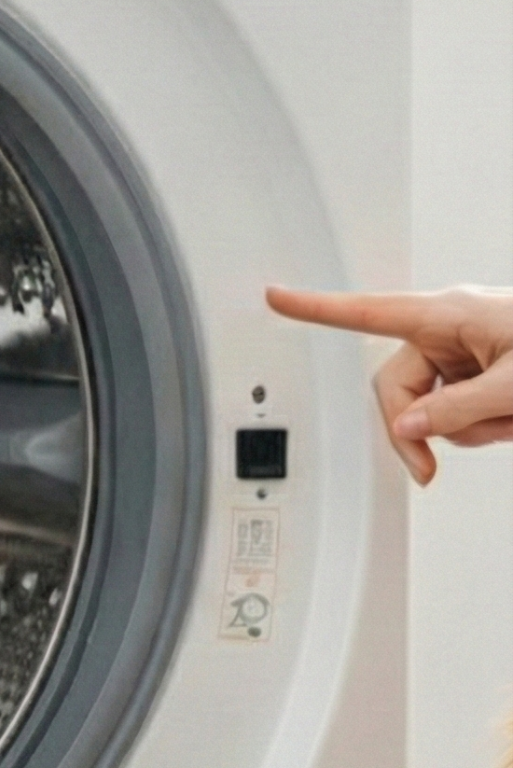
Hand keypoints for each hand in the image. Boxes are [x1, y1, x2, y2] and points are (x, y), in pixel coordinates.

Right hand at [266, 285, 512, 485]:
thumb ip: (456, 409)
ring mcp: (468, 350)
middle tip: (426, 470)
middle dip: (417, 429)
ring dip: (468, 427)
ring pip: (432, 404)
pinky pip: (460, 407)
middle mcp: (451, 331)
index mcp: (447, 315)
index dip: (315, 308)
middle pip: (398, 386)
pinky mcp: (485, 368)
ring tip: (511, 417)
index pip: (366, 313)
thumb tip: (409, 426)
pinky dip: (486, 422)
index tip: (276, 298)